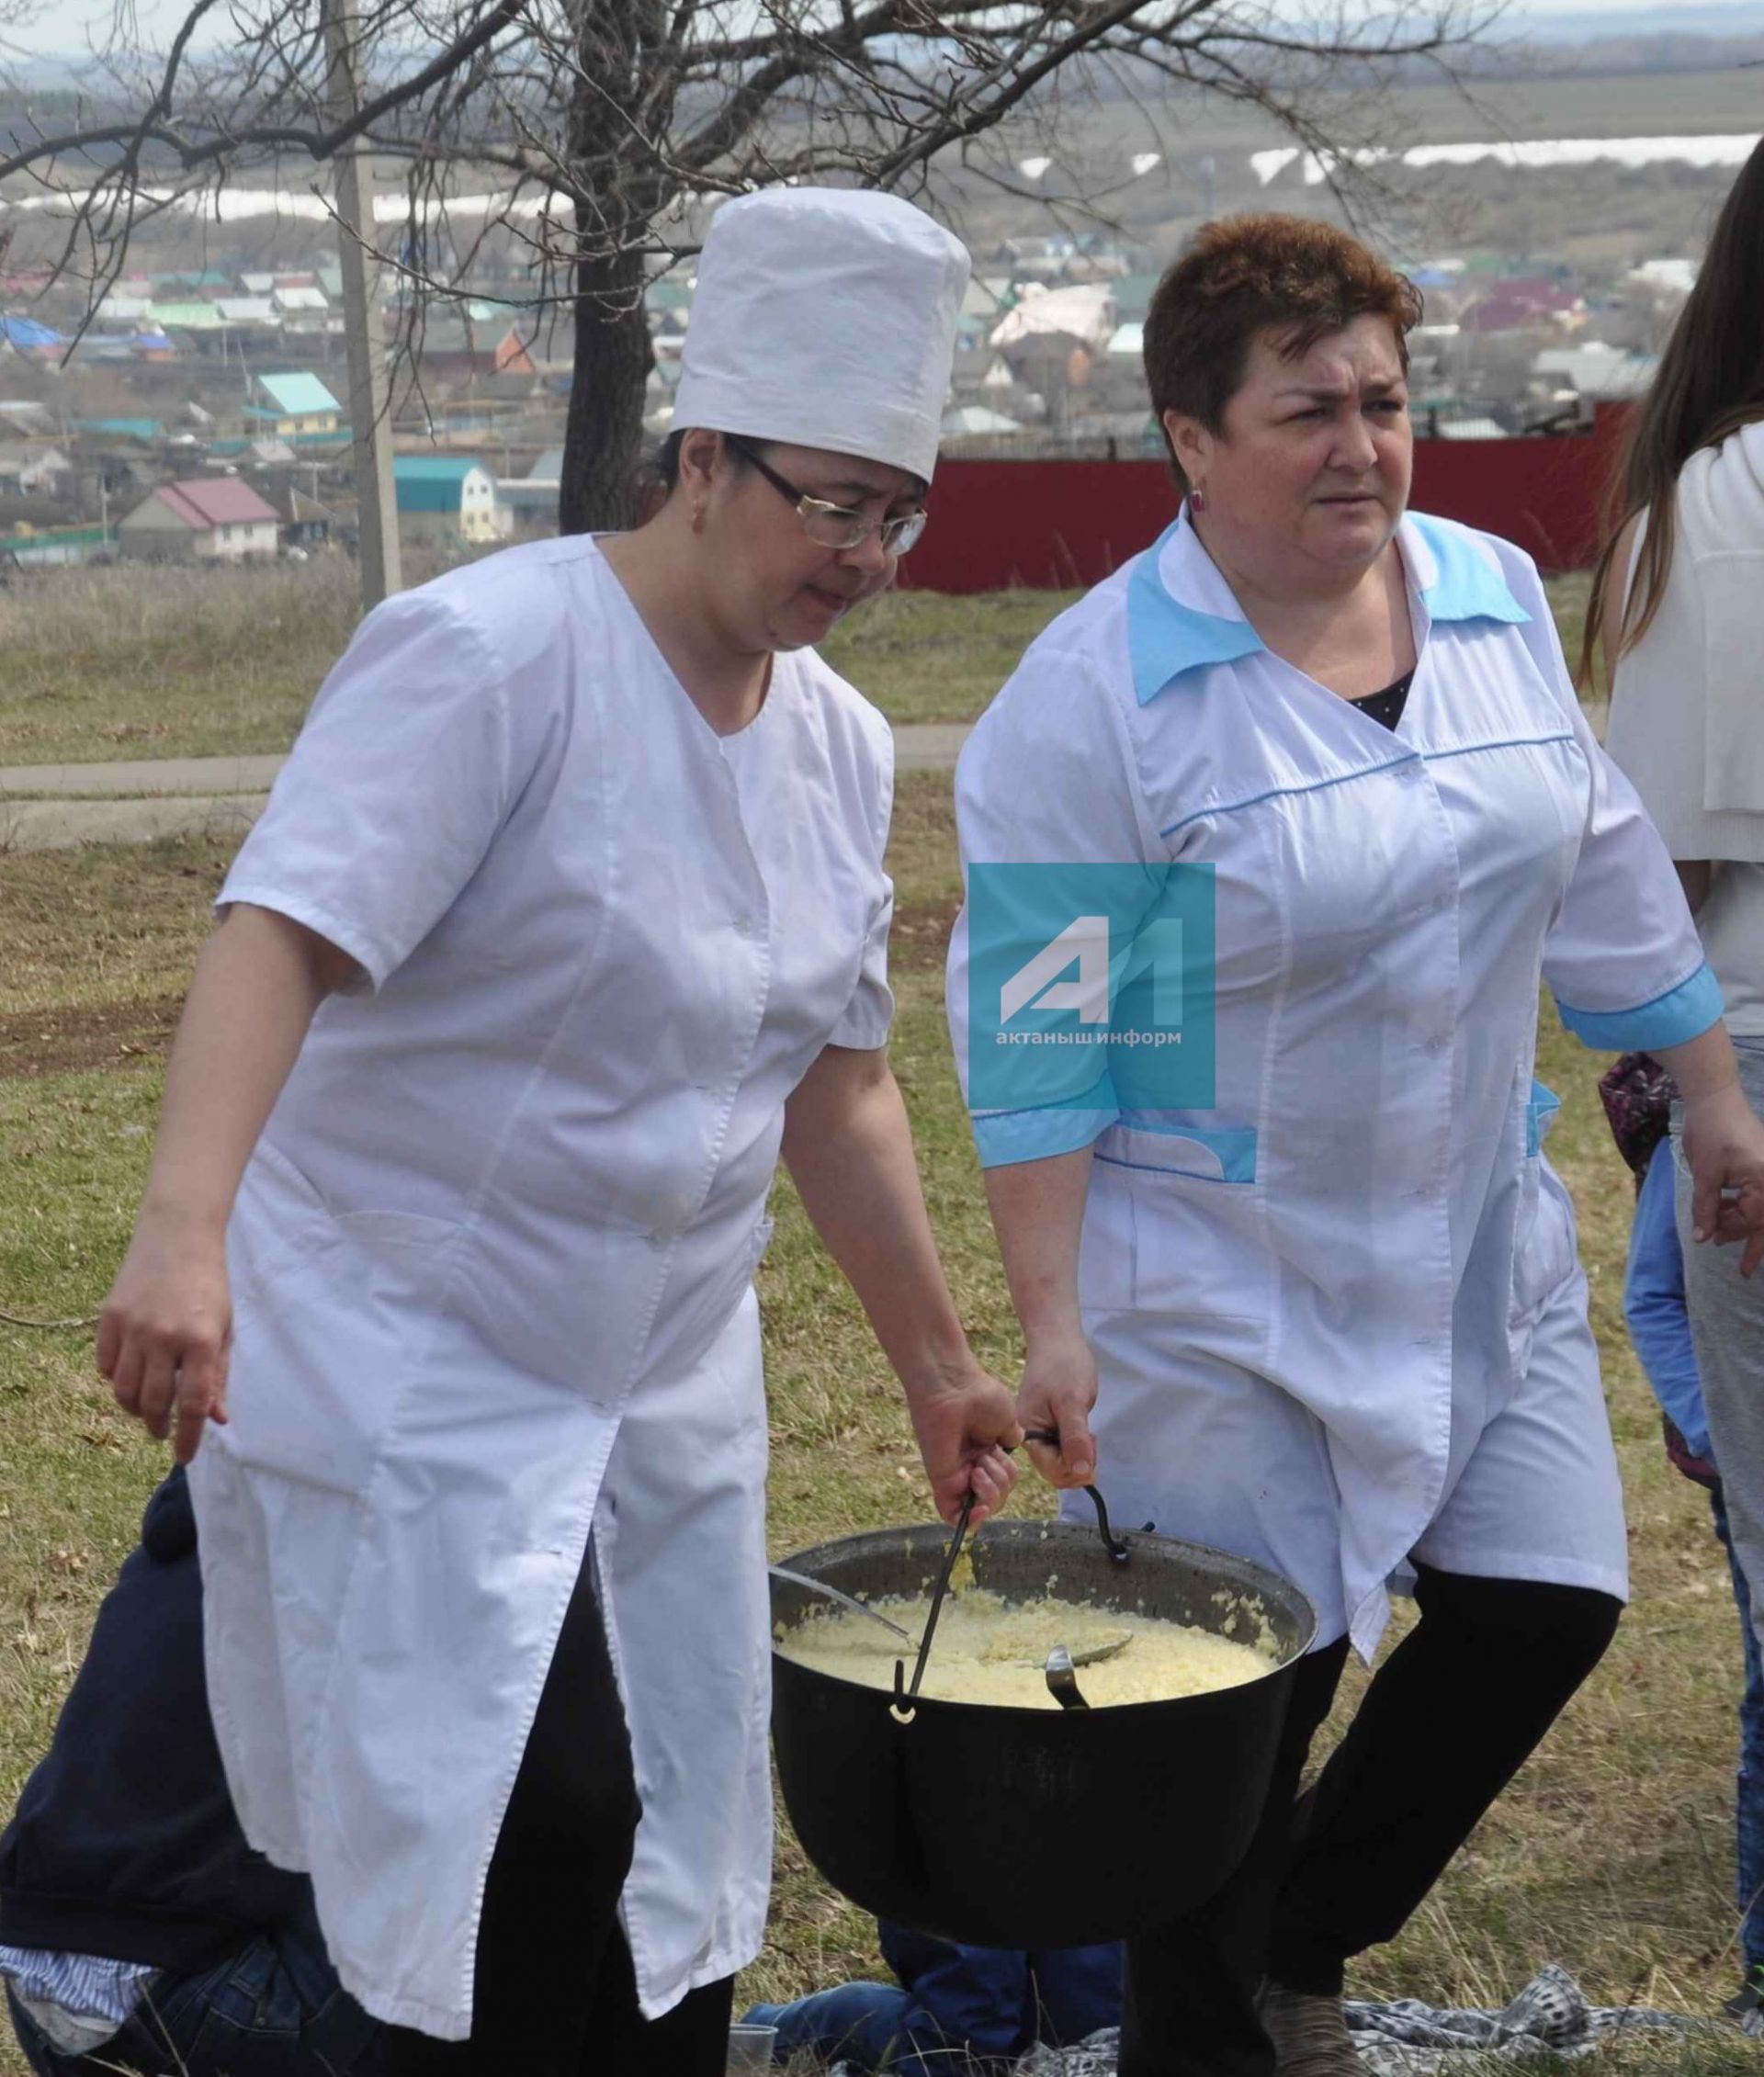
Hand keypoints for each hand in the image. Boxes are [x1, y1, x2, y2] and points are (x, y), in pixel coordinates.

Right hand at [97, 1207, 231, 1463]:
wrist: (178, 1236)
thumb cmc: (209, 1285)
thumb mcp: (224, 1329)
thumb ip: (219, 1375)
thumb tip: (217, 1419)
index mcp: (201, 1341)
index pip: (194, 1405)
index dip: (189, 1437)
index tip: (185, 1457)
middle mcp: (165, 1337)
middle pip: (153, 1403)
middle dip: (157, 1426)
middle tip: (161, 1432)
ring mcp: (133, 1328)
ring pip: (125, 1391)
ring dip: (135, 1409)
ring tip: (146, 1410)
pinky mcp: (109, 1318)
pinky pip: (106, 1366)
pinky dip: (116, 1381)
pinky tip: (130, 1377)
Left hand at [906, 1360, 1022, 1527]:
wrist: (955, 1388)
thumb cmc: (979, 1396)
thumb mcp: (1007, 1420)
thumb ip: (1010, 1441)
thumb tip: (1011, 1447)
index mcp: (987, 1450)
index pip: (1002, 1482)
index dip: (1007, 1482)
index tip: (1002, 1460)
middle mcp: (972, 1464)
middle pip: (996, 1498)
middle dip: (1002, 1485)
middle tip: (988, 1459)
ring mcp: (956, 1474)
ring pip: (980, 1508)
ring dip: (991, 1494)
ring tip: (979, 1468)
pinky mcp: (942, 1482)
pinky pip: (952, 1513)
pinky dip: (968, 1519)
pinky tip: (978, 1506)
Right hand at [1016, 1322, 1097, 1488]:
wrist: (1057, 1337)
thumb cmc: (1064, 1366)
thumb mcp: (1073, 1402)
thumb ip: (1075, 1438)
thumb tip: (1081, 1472)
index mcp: (1028, 1432)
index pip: (1050, 1469)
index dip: (1073, 1471)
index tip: (1093, 1457)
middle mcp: (1030, 1435)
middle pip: (1054, 1469)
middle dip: (1077, 1465)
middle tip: (1094, 1441)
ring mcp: (1040, 1429)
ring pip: (1060, 1459)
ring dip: (1080, 1455)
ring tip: (1091, 1435)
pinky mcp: (1050, 1423)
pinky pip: (1063, 1446)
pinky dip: (1077, 1445)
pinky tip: (1086, 1431)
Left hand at [1681, 1081, 1763, 1276]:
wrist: (1715, 1098)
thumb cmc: (1710, 1133)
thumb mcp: (1705, 1175)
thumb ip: (1707, 1208)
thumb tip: (1704, 1238)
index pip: (1752, 1219)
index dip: (1732, 1232)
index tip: (1715, 1243)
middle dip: (1752, 1242)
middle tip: (1743, 1271)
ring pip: (1762, 1210)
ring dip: (1745, 1225)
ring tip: (1724, 1239)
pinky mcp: (1762, 1166)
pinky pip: (1759, 1196)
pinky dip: (1745, 1208)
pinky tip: (1727, 1215)